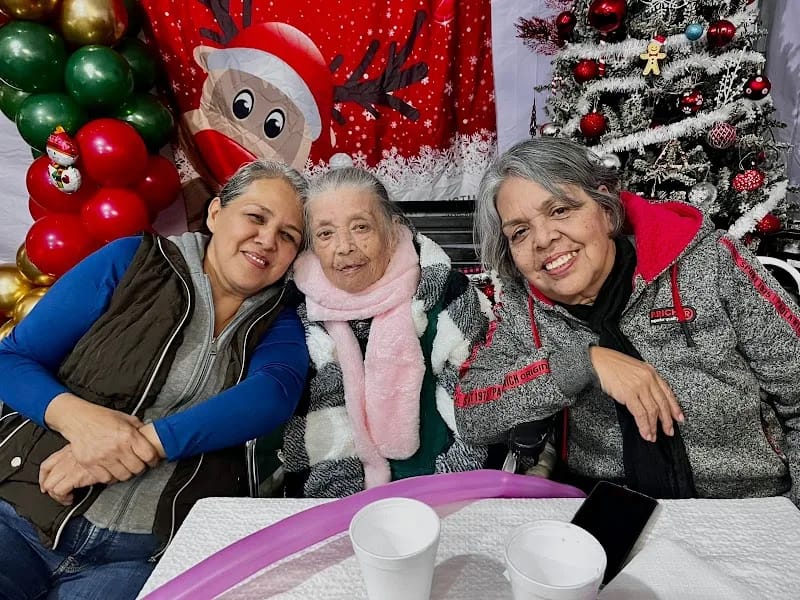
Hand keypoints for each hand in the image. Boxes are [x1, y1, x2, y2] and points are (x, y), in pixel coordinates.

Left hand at [39, 444, 103, 505]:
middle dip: (50, 489)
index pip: (47, 464)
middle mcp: (65, 458)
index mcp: (68, 451)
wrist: (113, 448)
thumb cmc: (106, 445)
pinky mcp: (74, 476)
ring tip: (67, 498)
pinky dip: (63, 498)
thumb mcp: (92, 447)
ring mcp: (68, 467)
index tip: (46, 484)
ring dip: (57, 495)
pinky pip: (59, 491)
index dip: (44, 477)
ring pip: (50, 486)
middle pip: (47, 477)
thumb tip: (88, 463)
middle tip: (59, 494)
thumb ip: (85, 454)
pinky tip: (72, 498)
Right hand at [44, 393, 160, 482]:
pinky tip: (112, 471)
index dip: (153, 459)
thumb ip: (139, 428)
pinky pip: (106, 479)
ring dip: (127, 473)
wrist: (78, 419)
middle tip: (138, 465)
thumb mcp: (126, 418)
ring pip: (123, 476)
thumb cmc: (101, 417)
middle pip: (137, 468)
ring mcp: (102, 457)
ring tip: (126, 468)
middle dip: (140, 467)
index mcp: (128, 435)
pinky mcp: (90, 464)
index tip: (152, 461)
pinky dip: (111, 477)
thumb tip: (150, 435)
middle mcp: (117, 447)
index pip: (149, 455)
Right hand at [589, 347, 683, 441]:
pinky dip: (644, 426)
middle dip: (667, 421)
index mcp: (651, 371)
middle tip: (669, 431)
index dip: (675, 407)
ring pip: (652, 411)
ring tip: (653, 436)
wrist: (598, 361)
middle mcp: (648, 378)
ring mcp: (640, 386)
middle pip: (662, 403)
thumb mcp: (634, 368)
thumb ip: (644, 380)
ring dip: (653, 426)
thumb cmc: (611, 364)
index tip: (679, 418)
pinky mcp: (629, 394)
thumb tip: (649, 397)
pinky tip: (645, 432)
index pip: (668, 392)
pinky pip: (641, 414)